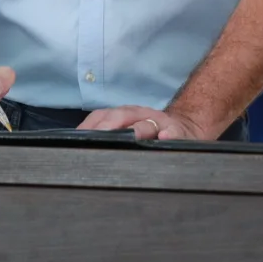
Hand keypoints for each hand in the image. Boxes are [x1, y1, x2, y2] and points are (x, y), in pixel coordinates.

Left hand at [77, 106, 208, 139]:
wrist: (185, 128)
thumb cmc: (150, 135)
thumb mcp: (128, 131)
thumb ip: (106, 136)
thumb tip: (79, 146)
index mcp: (124, 115)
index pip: (103, 116)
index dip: (90, 126)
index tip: (78, 137)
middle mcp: (140, 115)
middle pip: (122, 115)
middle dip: (109, 126)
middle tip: (97, 138)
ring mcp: (159, 123)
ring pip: (147, 123)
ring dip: (137, 129)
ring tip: (130, 136)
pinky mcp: (178, 132)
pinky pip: (173, 132)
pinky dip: (168, 134)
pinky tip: (164, 138)